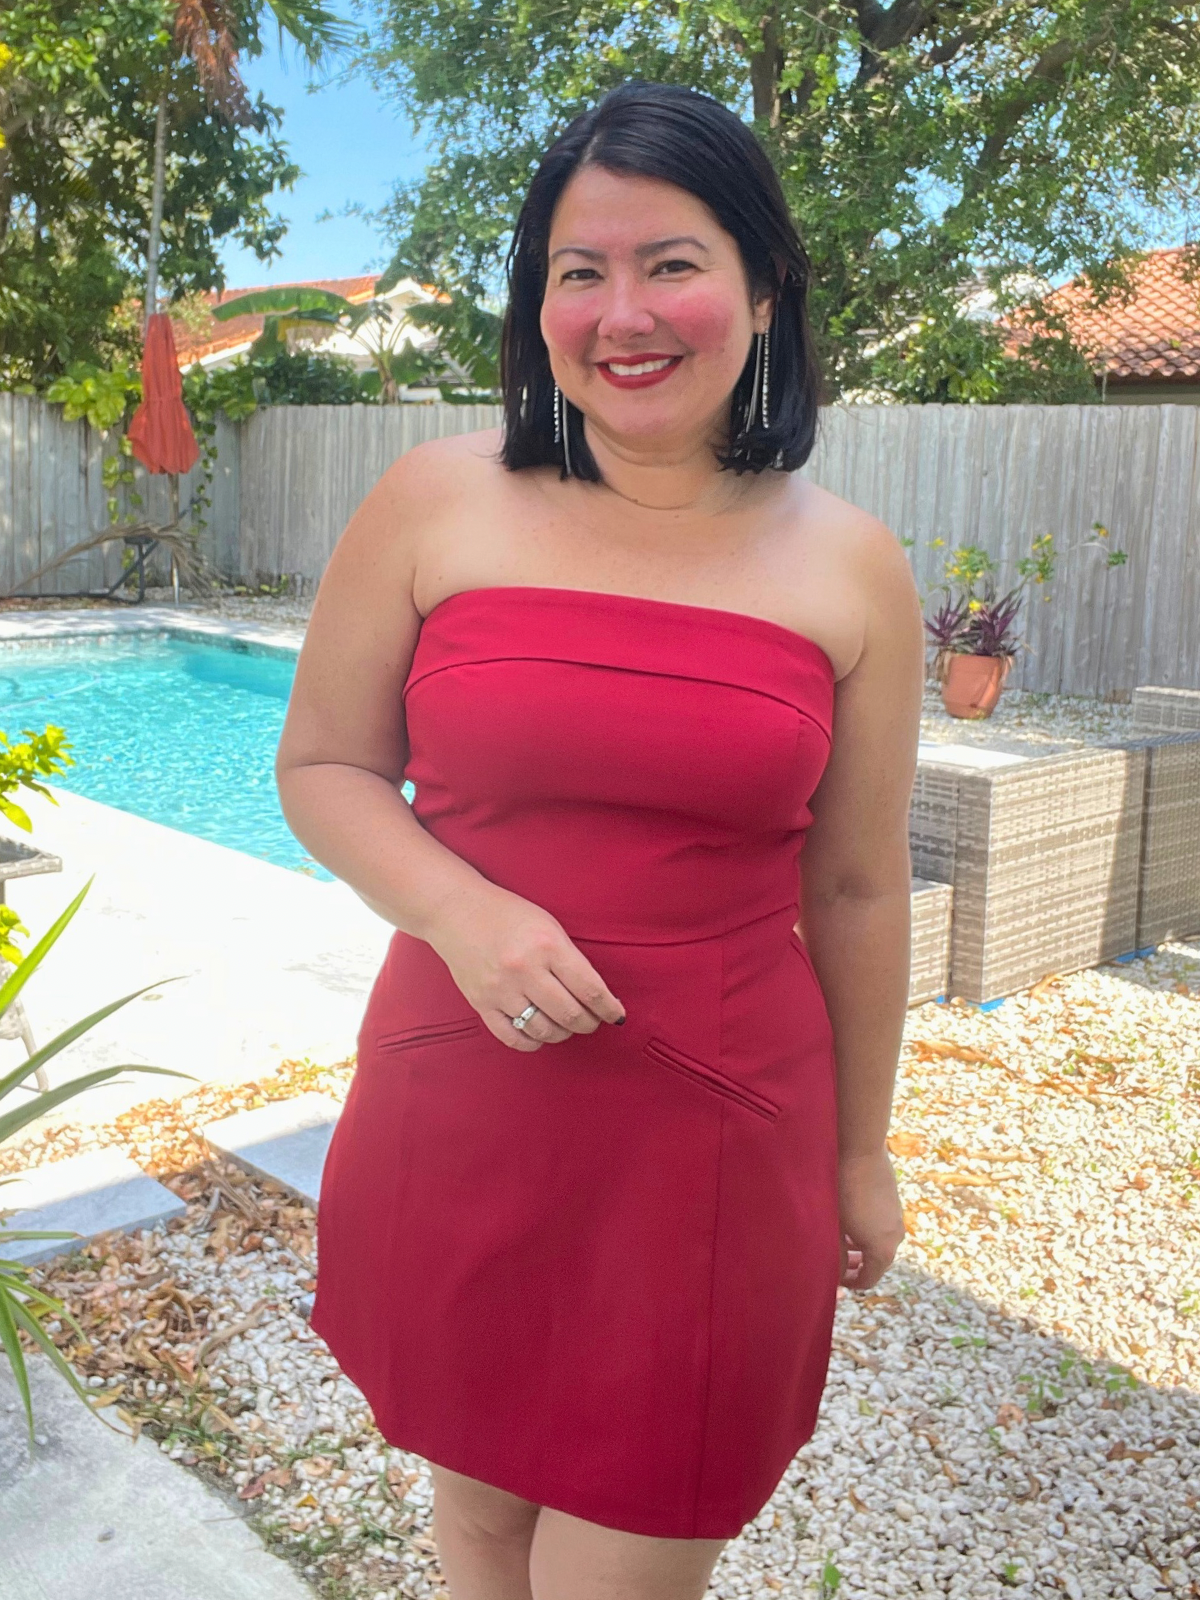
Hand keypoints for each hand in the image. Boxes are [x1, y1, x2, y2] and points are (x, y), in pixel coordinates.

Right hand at [425, 883, 625, 1051]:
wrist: (457, 911)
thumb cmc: (508, 915)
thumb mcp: (548, 926)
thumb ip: (570, 959)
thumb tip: (595, 996)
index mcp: (547, 945)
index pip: (590, 989)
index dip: (609, 1008)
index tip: (616, 1015)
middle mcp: (524, 969)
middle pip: (570, 1014)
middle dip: (589, 1023)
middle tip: (592, 1021)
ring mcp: (500, 989)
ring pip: (544, 1030)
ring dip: (563, 1033)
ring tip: (567, 1025)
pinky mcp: (481, 1003)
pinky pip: (512, 1037)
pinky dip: (533, 1042)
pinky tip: (540, 1033)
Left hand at [838, 1148, 904, 1291]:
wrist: (860, 1152)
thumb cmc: (842, 1192)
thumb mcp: (835, 1229)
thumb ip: (837, 1257)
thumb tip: (835, 1274)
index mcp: (882, 1251)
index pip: (868, 1280)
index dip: (849, 1283)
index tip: (833, 1278)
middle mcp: (896, 1238)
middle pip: (877, 1263)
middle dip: (856, 1266)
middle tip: (837, 1264)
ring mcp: (898, 1219)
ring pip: (880, 1244)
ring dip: (862, 1248)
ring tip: (841, 1241)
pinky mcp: (895, 1203)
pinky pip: (884, 1227)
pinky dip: (869, 1232)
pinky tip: (851, 1220)